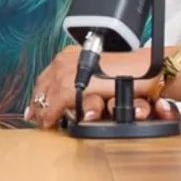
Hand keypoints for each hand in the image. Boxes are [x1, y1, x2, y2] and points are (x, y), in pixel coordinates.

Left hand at [26, 46, 168, 129]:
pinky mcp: (74, 87)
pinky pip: (56, 105)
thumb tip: (66, 97)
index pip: (47, 76)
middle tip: (36, 120)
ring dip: (44, 112)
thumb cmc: (127, 74)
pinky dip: (52, 116)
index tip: (36, 107)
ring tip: (45, 124)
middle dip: (37, 105)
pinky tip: (53, 123)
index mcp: (70, 55)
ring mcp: (68, 73)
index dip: (40, 93)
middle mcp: (66, 61)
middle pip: (42, 86)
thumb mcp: (98, 75)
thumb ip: (81, 81)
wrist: (144, 72)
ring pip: (47, 97)